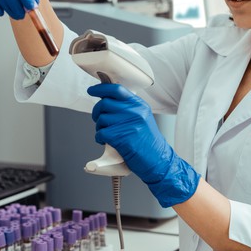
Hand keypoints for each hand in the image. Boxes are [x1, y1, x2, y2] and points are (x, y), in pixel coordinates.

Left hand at [88, 83, 199, 207]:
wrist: (158, 161)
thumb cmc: (148, 143)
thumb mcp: (143, 119)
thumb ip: (128, 108)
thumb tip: (106, 100)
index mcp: (140, 105)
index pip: (117, 89)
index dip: (101, 89)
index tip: (92, 90)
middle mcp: (135, 111)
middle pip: (105, 103)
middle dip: (96, 112)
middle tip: (98, 119)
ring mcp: (129, 124)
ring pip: (101, 119)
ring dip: (99, 128)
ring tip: (107, 135)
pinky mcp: (122, 137)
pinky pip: (101, 133)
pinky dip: (99, 138)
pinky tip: (106, 142)